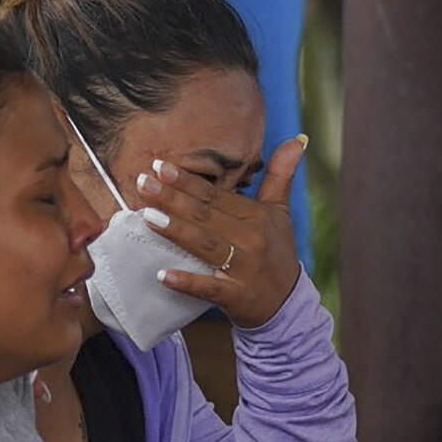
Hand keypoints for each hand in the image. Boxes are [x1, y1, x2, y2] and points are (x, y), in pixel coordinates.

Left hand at [136, 135, 306, 327]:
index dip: (188, 181)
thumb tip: (298, 138)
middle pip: (207, 216)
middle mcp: (252, 239)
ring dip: (176, 230)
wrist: (287, 303)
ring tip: (147, 215)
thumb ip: (281, 174)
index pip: (217, 196)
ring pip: (206, 245)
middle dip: (173, 198)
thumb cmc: (277, 252)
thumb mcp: (281, 212)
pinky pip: (209, 288)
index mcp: (257, 217)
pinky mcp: (237, 296)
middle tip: (143, 182)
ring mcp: (244, 269)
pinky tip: (162, 275)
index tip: (160, 166)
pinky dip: (186, 282)